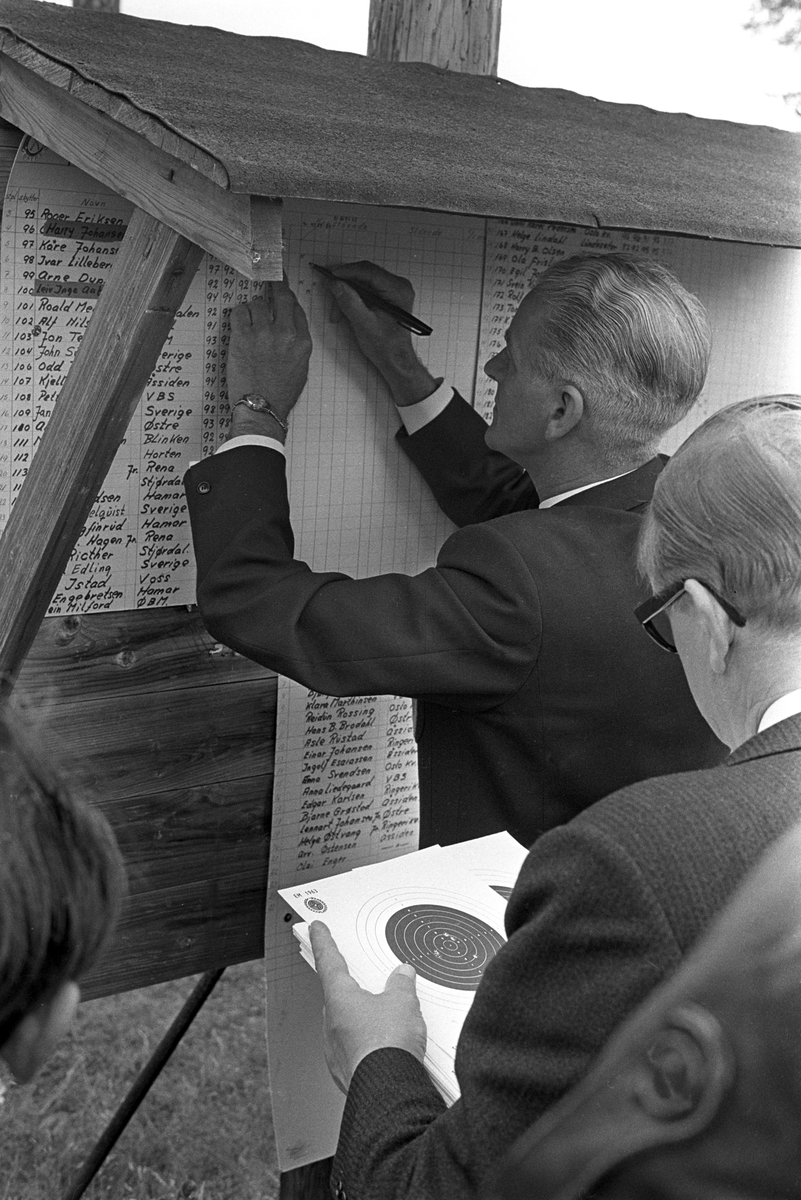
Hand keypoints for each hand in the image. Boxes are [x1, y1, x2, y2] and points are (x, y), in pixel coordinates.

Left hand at [226, 279, 311, 438]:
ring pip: (257, 304)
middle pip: (282, 297)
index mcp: (302, 342)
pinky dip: (239, 315)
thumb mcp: (300, 368)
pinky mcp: (242, 337)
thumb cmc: (280, 394)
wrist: (262, 408)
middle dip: (276, 284)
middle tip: (270, 276)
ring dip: (253, 309)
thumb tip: (287, 328)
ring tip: (250, 322)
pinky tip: (239, 323)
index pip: (297, 309)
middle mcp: (285, 334)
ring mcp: (263, 333)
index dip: (288, 298)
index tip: (284, 291)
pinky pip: (239, 312)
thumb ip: (296, 345)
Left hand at [310, 920, 426, 1093]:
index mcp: (339, 998)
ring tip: (390, 1020)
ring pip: (347, 1024)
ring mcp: (336, 1050)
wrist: (388, 1091)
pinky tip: (386, 1045)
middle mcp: (331, 1024)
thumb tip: (402, 974)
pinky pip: (354, 1048)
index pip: (328, 961)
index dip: (323, 941)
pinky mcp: (346, 1071)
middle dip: (354, 988)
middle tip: (371, 981)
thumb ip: (401, 984)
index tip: (316, 928)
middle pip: (339, 995)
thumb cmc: (388, 1047)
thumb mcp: (402, 1003)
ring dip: (363, 1018)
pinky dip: (367, 1042)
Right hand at [324, 261, 439, 405]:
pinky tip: (346, 310)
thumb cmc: (387, 346)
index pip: (369, 271)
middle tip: (331, 290)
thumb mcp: (364, 324)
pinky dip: (354, 298)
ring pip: (364, 283)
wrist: (396, 360)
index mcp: (398, 290)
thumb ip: (349, 302)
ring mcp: (393, 291)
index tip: (331, 275)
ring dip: (348, 294)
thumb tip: (336, 284)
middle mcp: (398, 286)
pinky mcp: (387, 297)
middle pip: (365, 274)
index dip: (347, 271)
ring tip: (337, 311)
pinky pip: (367, 290)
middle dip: (346, 284)